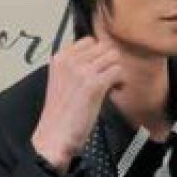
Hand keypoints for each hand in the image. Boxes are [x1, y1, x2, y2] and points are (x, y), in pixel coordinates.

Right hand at [31, 36, 123, 172]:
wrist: (55, 135)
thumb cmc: (62, 113)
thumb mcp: (63, 81)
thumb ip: (77, 67)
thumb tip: (101, 58)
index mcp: (60, 58)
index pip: (90, 41)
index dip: (100, 55)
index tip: (101, 70)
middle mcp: (70, 61)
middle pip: (105, 47)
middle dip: (111, 63)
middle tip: (109, 79)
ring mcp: (81, 72)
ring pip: (114, 57)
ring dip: (118, 71)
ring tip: (112, 86)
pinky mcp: (94, 85)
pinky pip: (118, 71)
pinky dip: (121, 82)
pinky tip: (115, 92)